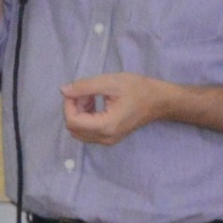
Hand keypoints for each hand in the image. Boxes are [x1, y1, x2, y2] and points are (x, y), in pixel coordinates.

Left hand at [60, 73, 175, 144]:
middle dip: (74, 109)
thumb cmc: (138, 89)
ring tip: (92, 97)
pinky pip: (87, 131)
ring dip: (79, 112)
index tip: (78, 91)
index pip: (72, 122)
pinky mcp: (109, 138)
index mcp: (106, 126)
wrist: (159, 101)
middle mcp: (105, 138)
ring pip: (79, 131)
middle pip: (73, 128)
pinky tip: (95, 103)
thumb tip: (63, 91)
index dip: (69, 105)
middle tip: (86, 93)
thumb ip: (85, 87)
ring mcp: (108, 141)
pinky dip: (86, 117)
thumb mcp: (110, 82)